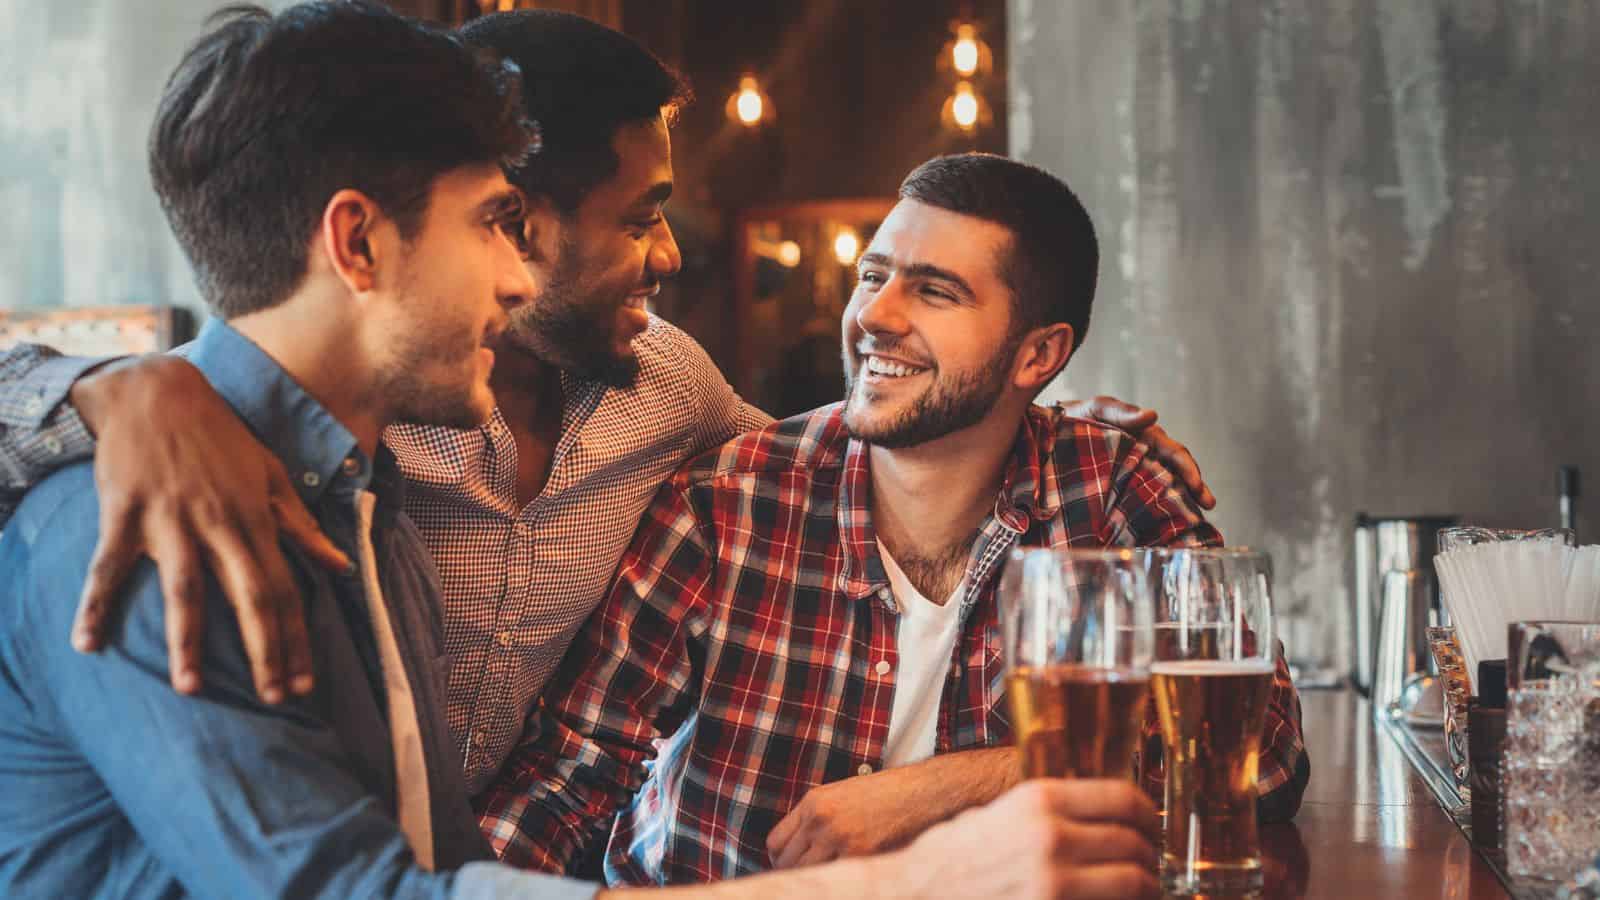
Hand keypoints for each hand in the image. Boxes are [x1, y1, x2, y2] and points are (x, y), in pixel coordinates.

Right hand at [67, 355, 349, 701]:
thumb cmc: (220, 438)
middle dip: (264, 650)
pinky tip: (87, 644)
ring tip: (193, 689)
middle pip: (249, 596)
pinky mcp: (124, 512)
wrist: (156, 392)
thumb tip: (340, 566)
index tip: (303, 682)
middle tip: (271, 700)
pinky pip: (108, 567)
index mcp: (255, 520)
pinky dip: (95, 604)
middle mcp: (218, 524)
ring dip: (188, 641)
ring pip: (185, 589)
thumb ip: (301, 526)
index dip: (296, 637)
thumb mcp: (271, 474)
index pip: (285, 588)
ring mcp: (170, 520)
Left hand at [768, 747, 1017, 867]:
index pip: (775, 841)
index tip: (789, 867)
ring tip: (830, 880)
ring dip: (815, 879)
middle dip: (796, 874)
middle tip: (810, 879)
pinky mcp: (860, 855)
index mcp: (814, 802)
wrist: (925, 791)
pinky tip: (848, 880)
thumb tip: (800, 852)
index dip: (780, 860)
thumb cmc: (889, 795)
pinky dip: (837, 883)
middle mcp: (820, 819)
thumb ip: (818, 819)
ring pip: (806, 875)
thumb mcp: (844, 796)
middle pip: (787, 862)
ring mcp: (839, 838)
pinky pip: (833, 879)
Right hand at [872, 779, 1159, 899]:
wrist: (914, 894)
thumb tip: (1092, 815)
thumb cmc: (949, 858)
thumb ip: (1044, 811)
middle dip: (1149, 855)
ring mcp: (1055, 882)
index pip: (1123, 798)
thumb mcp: (995, 813)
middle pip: (1135, 843)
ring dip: (1146, 887)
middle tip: (1148, 863)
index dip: (1148, 813)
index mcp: (1039, 800)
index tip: (1150, 824)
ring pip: (1134, 882)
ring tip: (1142, 889)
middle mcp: (1052, 837)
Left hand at [1059, 395, 1215, 508]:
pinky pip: (1141, 501)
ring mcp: (1133, 474)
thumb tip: (1151, 415)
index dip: (1190, 470)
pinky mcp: (1119, 489)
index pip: (1175, 454)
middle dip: (1195, 490)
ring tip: (1196, 523)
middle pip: (1176, 474)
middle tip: (1208, 507)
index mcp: (1146, 438)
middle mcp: (1145, 456)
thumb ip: (1120, 411)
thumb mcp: (1096, 409)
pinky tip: (1163, 530)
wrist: (1047, 434)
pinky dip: (1155, 512)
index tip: (1198, 487)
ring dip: (1181, 504)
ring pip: (1163, 489)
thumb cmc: (1076, 417)